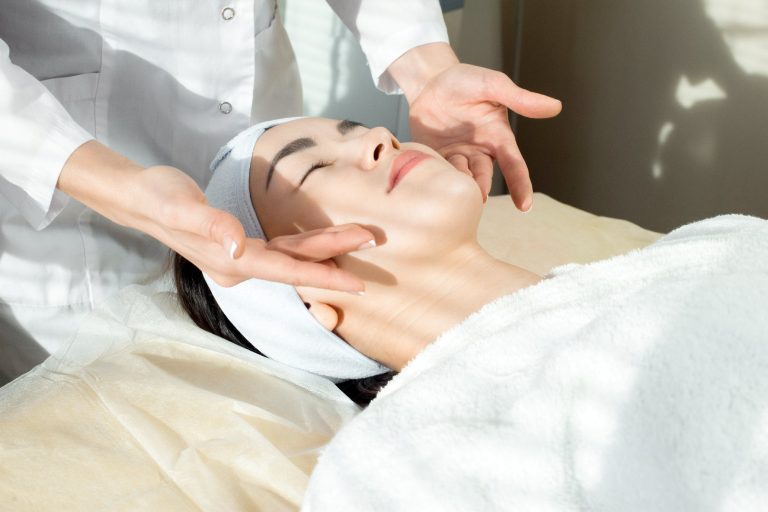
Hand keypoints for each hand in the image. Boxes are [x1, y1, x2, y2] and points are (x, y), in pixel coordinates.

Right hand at [58, 142, 374, 292]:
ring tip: (360, 237)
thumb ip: (211, 226)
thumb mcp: (181, 208)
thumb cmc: (158, 197)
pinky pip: (282, 249)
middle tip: (373, 243)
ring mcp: (241, 258)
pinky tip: (327, 241)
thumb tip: (237, 248)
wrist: (139, 197)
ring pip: (292, 256)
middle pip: (296, 263)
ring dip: (326, 248)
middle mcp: (239, 265)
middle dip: (335, 256)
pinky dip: (307, 245)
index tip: (356, 282)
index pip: (285, 270)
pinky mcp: (242, 246)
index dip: (321, 275)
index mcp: (230, 261)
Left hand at [409, 62, 561, 209]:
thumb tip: (556, 107)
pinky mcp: (436, 157)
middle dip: (482, 186)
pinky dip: (439, 175)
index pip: (514, 165)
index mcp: (498, 137)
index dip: (520, 185)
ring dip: (461, 182)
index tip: (524, 206)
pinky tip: (436, 177)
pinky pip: (438, 170)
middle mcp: (480, 151)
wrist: (430, 80)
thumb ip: (520, 99)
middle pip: (485, 176)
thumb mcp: (493, 85)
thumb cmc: (466, 80)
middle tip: (478, 195)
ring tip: (457, 185)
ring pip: (462, 176)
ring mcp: (457, 156)